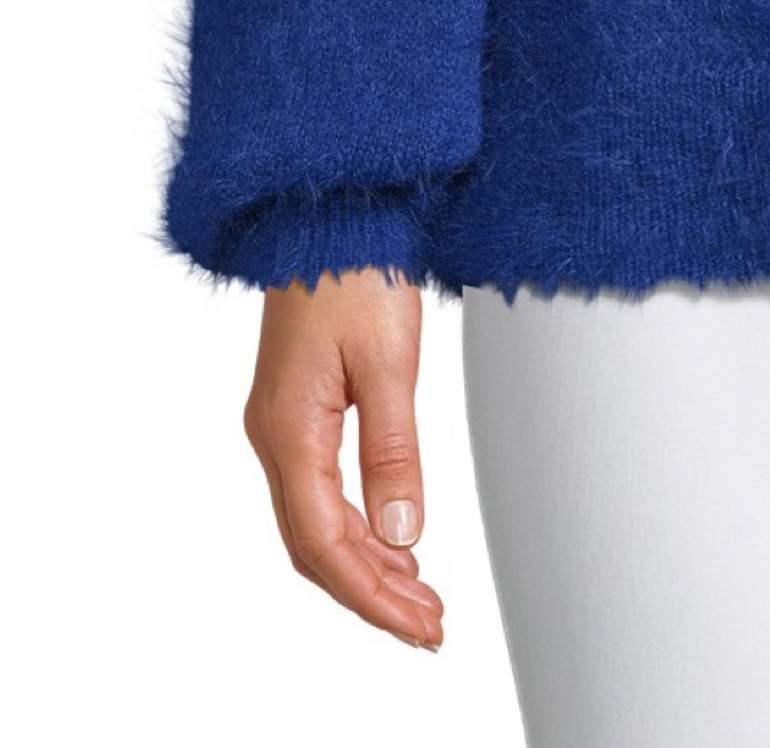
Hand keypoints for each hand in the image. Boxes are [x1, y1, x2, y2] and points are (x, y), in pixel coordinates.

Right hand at [243, 267, 443, 649]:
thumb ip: (395, 452)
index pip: (326, 544)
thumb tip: (402, 534)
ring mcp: (282, 422)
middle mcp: (275, 435)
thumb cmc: (355, 268)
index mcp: (290, 432)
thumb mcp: (389, 360)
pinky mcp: (298, 407)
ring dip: (366, 565)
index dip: (373, 596)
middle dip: (372, 593)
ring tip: (419, 597)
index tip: (420, 626)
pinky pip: (320, 489)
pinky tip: (391, 539)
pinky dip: (356, 526)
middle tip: (429, 625)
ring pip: (317, 521)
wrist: (329, 208)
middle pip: (317, 545)